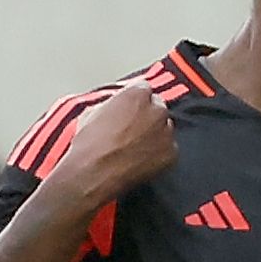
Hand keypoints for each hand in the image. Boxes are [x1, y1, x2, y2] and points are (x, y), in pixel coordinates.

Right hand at [50, 80, 180, 214]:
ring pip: (164, 128)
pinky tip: (142, 160)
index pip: (143, 88)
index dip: (135, 99)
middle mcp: (157, 109)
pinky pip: (168, 149)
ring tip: (135, 147)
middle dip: (147, 115)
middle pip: (157, 107)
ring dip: (154, 134)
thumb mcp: (93, 111)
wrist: (94, 173)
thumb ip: (113, 103)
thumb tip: (116, 105)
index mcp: (137, 94)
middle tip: (133, 129)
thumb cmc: (89, 143)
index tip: (130, 107)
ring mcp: (166, 131)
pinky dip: (158, 153)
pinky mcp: (171, 153)